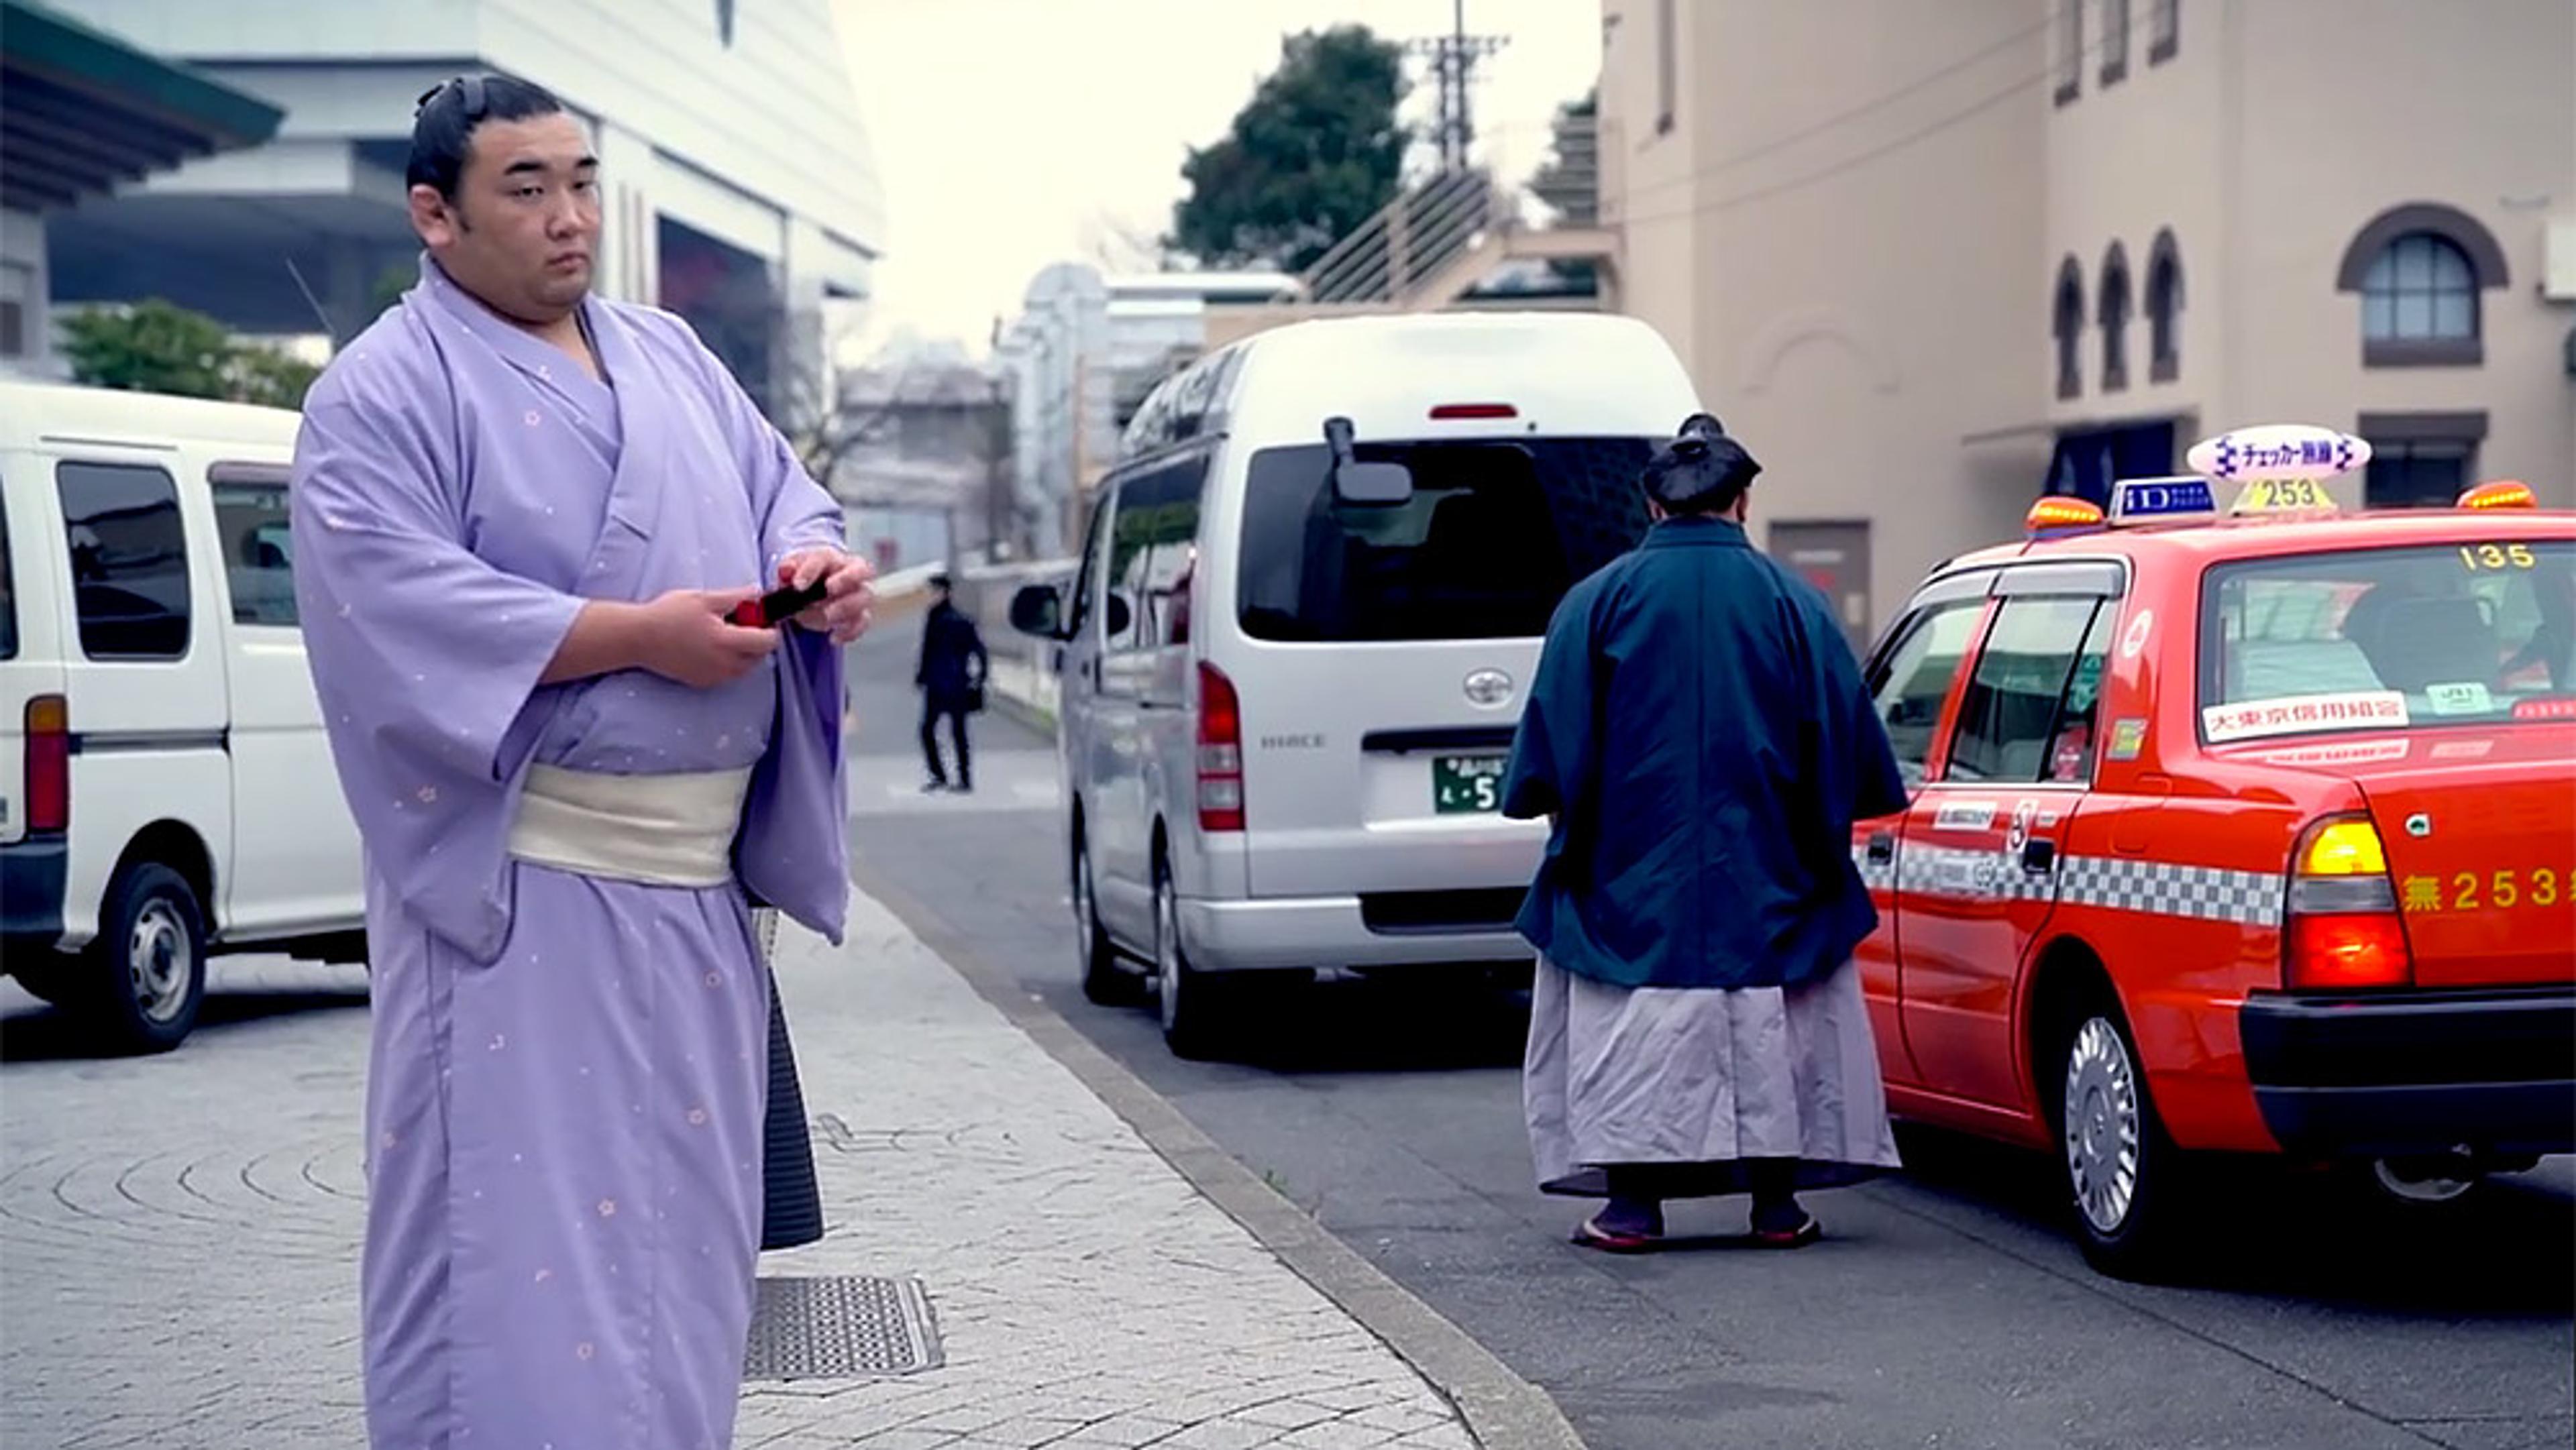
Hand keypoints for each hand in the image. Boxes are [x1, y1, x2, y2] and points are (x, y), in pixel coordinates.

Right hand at [633, 587, 780, 686]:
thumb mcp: (704, 598)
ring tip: (723, 633)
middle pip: (759, 656)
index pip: (768, 642)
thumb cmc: (668, 615)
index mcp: (727, 642)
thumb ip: (736, 597)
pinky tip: (711, 645)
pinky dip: (728, 661)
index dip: (770, 628)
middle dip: (757, 639)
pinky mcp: (703, 682)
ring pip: (745, 667)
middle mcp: (724, 665)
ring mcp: (714, 677)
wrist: (639, 638)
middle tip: (739, 622)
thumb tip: (758, 593)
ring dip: (744, 652)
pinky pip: (728, 674)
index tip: (759, 616)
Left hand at [777, 548, 875, 644]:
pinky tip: (834, 637)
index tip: (797, 585)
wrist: (816, 593)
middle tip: (829, 589)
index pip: (826, 558)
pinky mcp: (861, 615)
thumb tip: (786, 571)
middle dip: (846, 579)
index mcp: (832, 558)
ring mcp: (859, 593)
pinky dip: (850, 631)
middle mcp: (852, 572)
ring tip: (827, 616)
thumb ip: (788, 569)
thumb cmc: (808, 578)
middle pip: (861, 570)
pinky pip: (862, 622)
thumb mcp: (792, 570)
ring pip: (864, 597)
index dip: (811, 570)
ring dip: (846, 607)